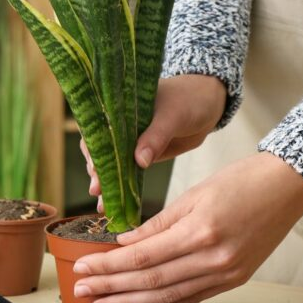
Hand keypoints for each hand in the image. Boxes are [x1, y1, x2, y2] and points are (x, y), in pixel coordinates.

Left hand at [72, 152, 302, 302]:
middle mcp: (213, 259)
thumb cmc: (240, 181)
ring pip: (168, 295)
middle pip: (150, 281)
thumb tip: (123, 244)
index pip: (141, 257)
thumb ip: (157, 224)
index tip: (81, 270)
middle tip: (80, 294)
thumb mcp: (192, 194)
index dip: (108, 266)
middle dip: (111, 289)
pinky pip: (192, 298)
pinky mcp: (235, 280)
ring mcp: (226, 274)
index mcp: (199, 231)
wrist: (288, 187)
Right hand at [78, 75, 226, 208]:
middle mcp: (120, 124)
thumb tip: (139, 161)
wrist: (209, 105)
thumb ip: (156, 137)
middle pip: (100, 149)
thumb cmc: (188, 100)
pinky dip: (122, 185)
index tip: (95, 167)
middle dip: (97, 170)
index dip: (94, 148)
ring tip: (104, 202)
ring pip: (112, 162)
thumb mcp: (172, 116)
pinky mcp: (142, 153)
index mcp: (119, 108)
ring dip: (106, 182)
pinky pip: (128, 170)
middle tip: (97, 189)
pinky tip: (116, 201)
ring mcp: (130, 140)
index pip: (97, 128)